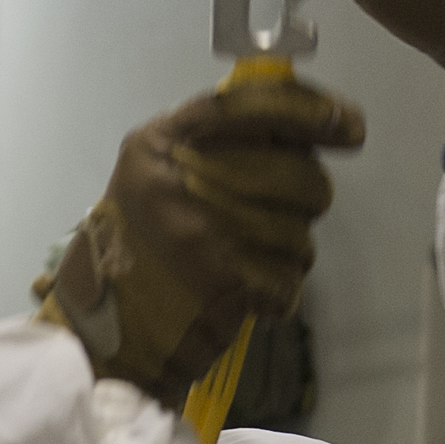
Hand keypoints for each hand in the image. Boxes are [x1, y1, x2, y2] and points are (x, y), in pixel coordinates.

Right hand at [34, 74, 364, 400]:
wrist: (94, 338)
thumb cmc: (128, 254)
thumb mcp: (151, 178)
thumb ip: (212, 146)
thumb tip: (304, 132)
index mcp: (157, 147)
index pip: (251, 106)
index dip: (312, 111)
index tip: (350, 125)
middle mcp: (178, 182)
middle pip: (294, 171)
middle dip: (307, 195)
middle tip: (289, 212)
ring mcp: (201, 235)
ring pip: (300, 231)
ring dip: (291, 250)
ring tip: (254, 261)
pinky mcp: (222, 285)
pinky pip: (289, 280)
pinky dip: (280, 292)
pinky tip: (250, 294)